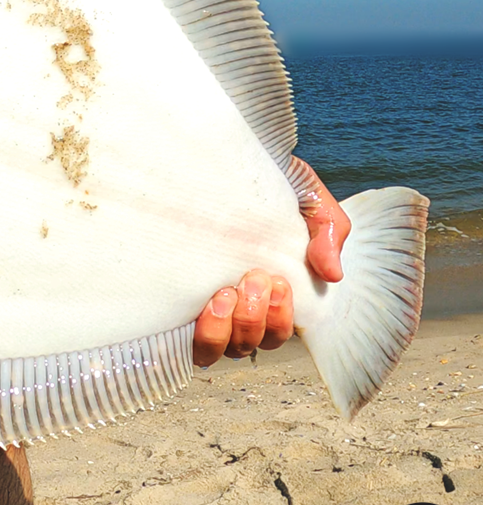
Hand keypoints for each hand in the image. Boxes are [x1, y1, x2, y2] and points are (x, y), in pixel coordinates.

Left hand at [191, 160, 350, 367]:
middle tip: (255, 277)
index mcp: (267, 289)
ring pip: (219, 349)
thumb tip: (332, 274)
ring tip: (226, 291)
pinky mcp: (172, 297)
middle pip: (251, 343)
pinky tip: (205, 303)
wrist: (222, 155)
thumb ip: (327, 230)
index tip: (278, 284)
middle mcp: (234, 303)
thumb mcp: (307, 198)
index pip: (278, 330)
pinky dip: (200, 332)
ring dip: (229, 328)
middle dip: (256, 318)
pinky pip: (183, 340)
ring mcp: (201, 303)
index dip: (279, 320)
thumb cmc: (266, 182)